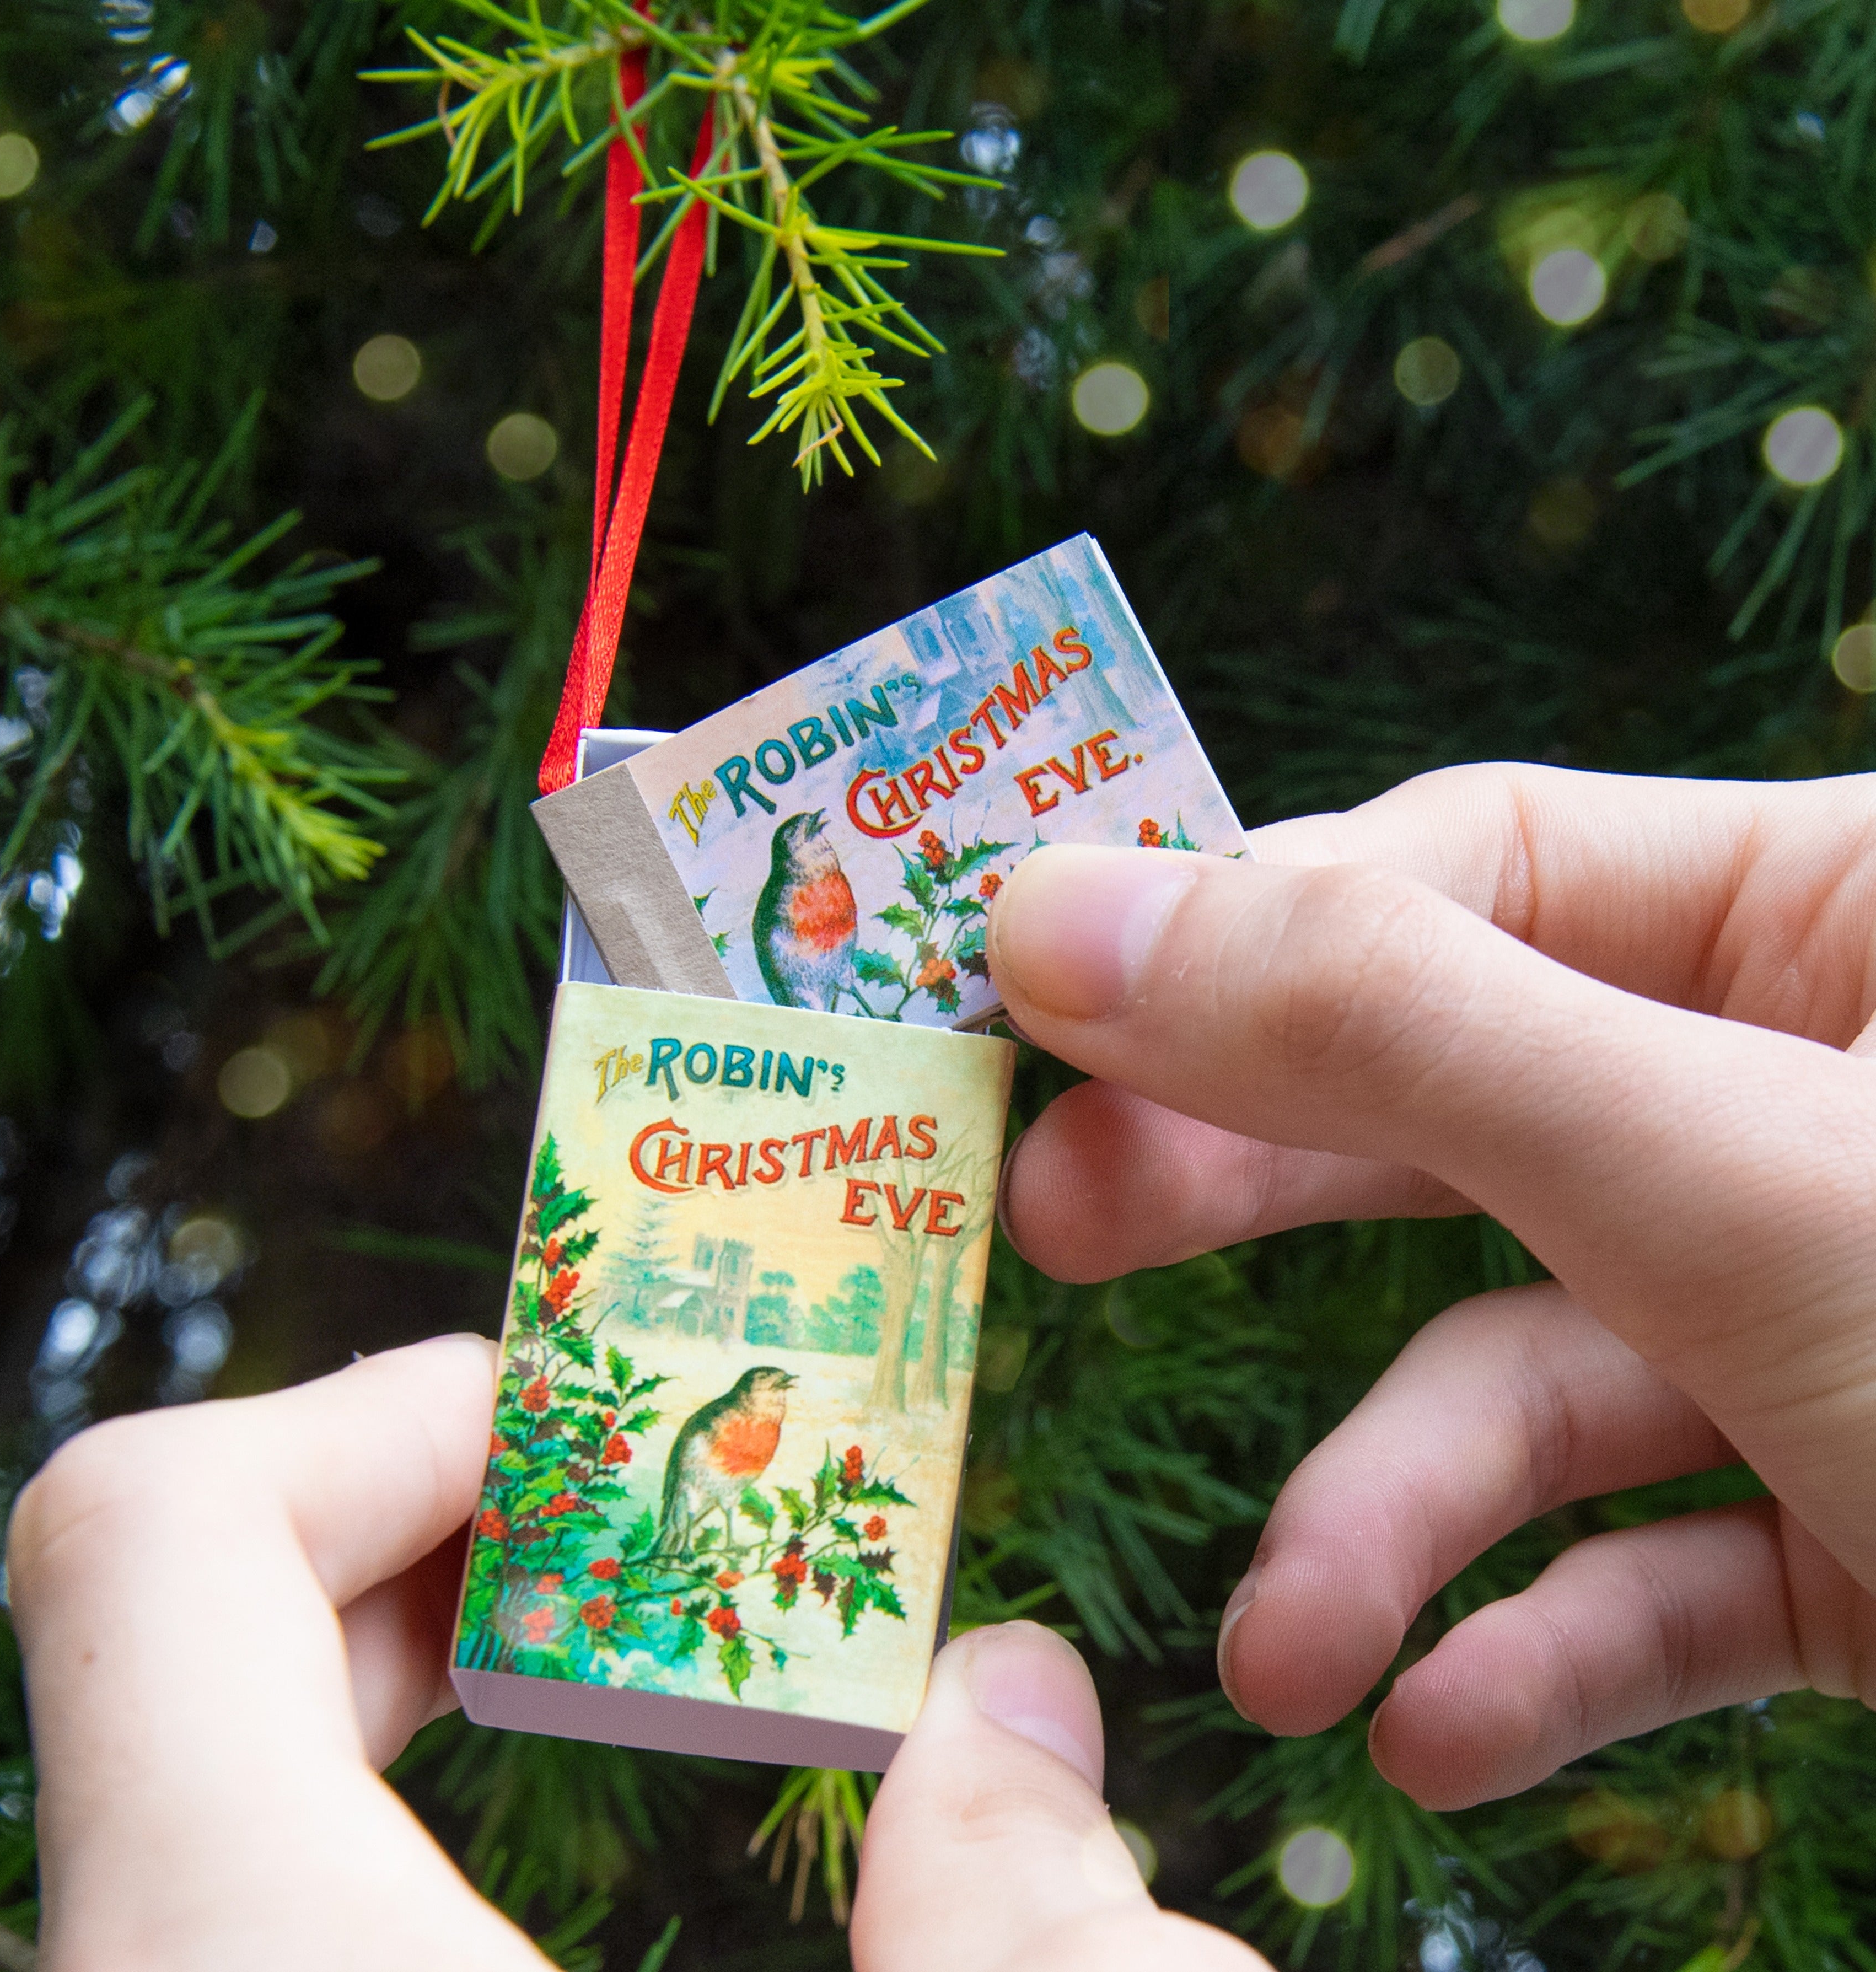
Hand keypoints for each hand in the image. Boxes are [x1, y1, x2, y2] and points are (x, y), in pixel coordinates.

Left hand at [10, 1342, 1261, 1970]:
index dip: (389, 1416)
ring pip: (232, 1771)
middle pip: (191, 1625)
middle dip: (460, 1532)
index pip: (151, 1532)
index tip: (606, 1437)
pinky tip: (568, 1858)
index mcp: (238, 1958)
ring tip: (667, 1666)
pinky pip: (260, 1887)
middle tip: (669, 1536)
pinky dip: (403, 1827)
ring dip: (444, 1669)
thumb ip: (1043, 1926)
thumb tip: (1014, 1708)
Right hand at [987, 764, 1875, 1808]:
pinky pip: (1667, 1557)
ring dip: (1399, 1517)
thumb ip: (1388, 1032)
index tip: (1034, 1009)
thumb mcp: (1733, 1177)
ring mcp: (1837, 1319)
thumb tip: (1062, 906)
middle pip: (1462, 1105)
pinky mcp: (1865, 1523)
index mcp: (1839, 919)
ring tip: (1278, 1643)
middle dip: (1261, 1191)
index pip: (1463, 865)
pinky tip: (1440, 1725)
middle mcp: (1819, 1100)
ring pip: (1549, 1369)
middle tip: (1056, 1230)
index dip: (1238, 936)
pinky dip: (1552, 1643)